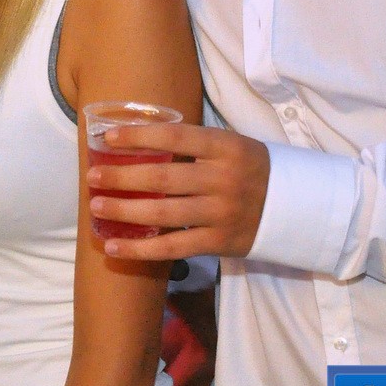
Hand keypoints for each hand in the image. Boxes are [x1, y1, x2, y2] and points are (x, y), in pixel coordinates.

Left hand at [85, 123, 269, 260]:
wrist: (294, 207)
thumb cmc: (250, 169)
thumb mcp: (231, 146)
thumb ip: (194, 145)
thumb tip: (139, 140)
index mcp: (226, 147)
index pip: (176, 136)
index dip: (140, 136)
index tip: (108, 137)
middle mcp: (223, 179)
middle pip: (163, 178)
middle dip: (122, 178)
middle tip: (92, 178)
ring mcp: (221, 213)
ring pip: (164, 214)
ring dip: (125, 211)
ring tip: (96, 207)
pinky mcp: (218, 243)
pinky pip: (173, 248)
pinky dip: (140, 249)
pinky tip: (114, 246)